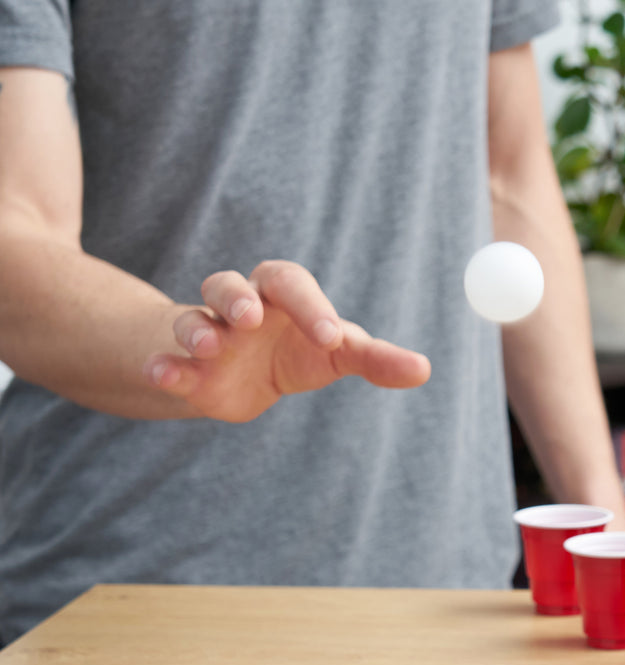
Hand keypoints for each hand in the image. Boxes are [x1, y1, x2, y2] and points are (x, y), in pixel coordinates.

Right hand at [143, 260, 430, 420]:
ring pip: (194, 318)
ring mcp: (208, 335)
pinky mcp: (186, 368)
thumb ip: (376, 359)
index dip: (311, 306)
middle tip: (250, 316)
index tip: (332, 337)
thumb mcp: (338, 353)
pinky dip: (162, 365)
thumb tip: (423, 369)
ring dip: (197, 328)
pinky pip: (167, 359)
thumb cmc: (300, 351)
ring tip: (209, 345)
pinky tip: (160, 373)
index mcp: (282, 296)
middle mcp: (240, 307)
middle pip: (230, 285)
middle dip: (237, 297)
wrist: (247, 379)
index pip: (292, 284)